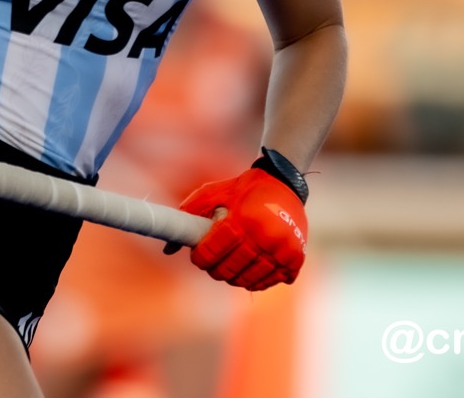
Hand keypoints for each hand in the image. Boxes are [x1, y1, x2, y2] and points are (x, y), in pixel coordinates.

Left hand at [169, 156, 307, 290]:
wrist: (283, 182)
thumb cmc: (242, 188)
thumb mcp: (213, 192)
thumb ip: (188, 214)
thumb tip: (166, 249)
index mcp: (242, 219)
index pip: (213, 252)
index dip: (201, 258)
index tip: (198, 256)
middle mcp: (264, 236)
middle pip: (231, 270)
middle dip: (216, 271)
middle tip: (213, 265)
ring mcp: (283, 249)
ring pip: (251, 279)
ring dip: (236, 278)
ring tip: (230, 270)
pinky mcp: (297, 257)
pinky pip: (274, 280)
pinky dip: (260, 281)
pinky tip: (251, 272)